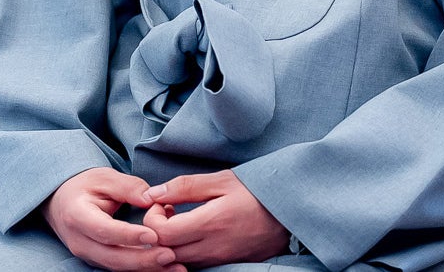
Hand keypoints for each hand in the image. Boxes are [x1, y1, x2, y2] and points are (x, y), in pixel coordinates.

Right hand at [42, 168, 183, 271]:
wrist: (62, 201)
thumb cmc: (84, 186)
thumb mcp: (104, 178)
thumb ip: (128, 187)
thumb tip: (151, 199)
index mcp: (78, 216)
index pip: (105, 230)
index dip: (129, 235)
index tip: (154, 235)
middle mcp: (79, 241)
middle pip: (113, 257)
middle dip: (143, 259)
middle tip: (171, 255)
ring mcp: (87, 255)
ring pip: (118, 267)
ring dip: (147, 269)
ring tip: (176, 266)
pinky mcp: (97, 261)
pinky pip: (120, 268)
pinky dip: (142, 269)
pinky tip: (164, 267)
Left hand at [140, 170, 289, 267]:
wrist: (291, 211)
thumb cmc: (256, 191)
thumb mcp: (221, 180)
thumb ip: (185, 187)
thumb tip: (152, 192)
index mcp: (210, 223)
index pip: (162, 234)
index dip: (152, 218)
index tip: (162, 203)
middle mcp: (213, 248)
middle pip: (166, 252)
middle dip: (157, 233)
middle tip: (167, 212)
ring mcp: (221, 259)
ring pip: (180, 261)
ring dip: (171, 244)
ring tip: (181, 221)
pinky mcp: (228, 264)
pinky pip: (197, 264)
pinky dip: (186, 251)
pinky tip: (195, 233)